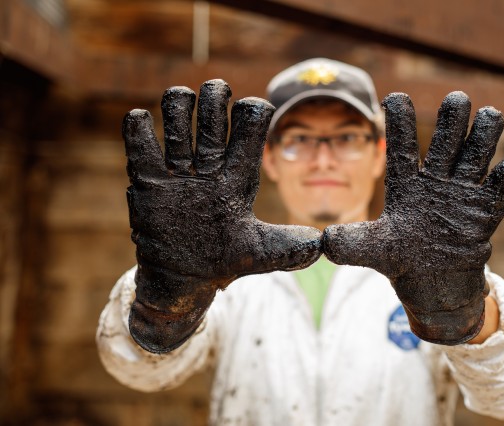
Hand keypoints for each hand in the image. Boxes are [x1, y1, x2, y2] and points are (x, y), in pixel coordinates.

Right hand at [124, 80, 321, 352]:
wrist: (185, 279)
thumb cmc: (225, 261)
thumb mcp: (260, 254)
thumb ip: (291, 248)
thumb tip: (321, 245)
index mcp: (237, 177)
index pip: (247, 133)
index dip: (252, 115)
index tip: (253, 109)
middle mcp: (208, 168)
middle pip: (210, 118)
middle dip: (214, 97)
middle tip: (217, 89)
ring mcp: (177, 174)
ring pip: (176, 123)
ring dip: (178, 104)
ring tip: (181, 97)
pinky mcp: (148, 183)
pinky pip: (140, 148)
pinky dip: (137, 130)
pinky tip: (141, 118)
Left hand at [323, 91, 503, 344]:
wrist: (434, 286)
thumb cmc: (401, 261)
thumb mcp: (373, 251)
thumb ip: (349, 244)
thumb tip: (322, 241)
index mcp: (405, 184)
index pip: (402, 147)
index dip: (399, 122)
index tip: (393, 97)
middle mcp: (435, 180)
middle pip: (447, 138)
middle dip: (453, 117)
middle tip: (456, 101)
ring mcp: (463, 190)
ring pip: (478, 148)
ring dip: (486, 130)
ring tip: (488, 117)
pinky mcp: (488, 206)